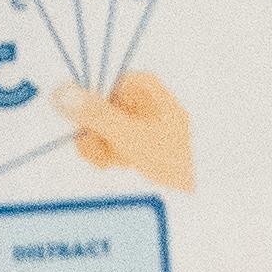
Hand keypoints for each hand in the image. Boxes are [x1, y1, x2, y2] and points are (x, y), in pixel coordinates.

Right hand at [61, 65, 196, 194]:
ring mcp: (141, 117)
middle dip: (96, 134)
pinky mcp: (143, 136)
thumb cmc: (179, 155)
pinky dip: (116, 154)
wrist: (211, 186)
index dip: (86, 110)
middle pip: (97, 108)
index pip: (97, 85)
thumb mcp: (132, 135)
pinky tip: (126, 164)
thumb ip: (95, 114)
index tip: (84, 132)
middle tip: (105, 154)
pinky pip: (116, 139)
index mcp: (141, 85)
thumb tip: (60, 92)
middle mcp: (140, 96)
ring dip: (106, 148)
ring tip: (123, 161)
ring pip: (104, 127)